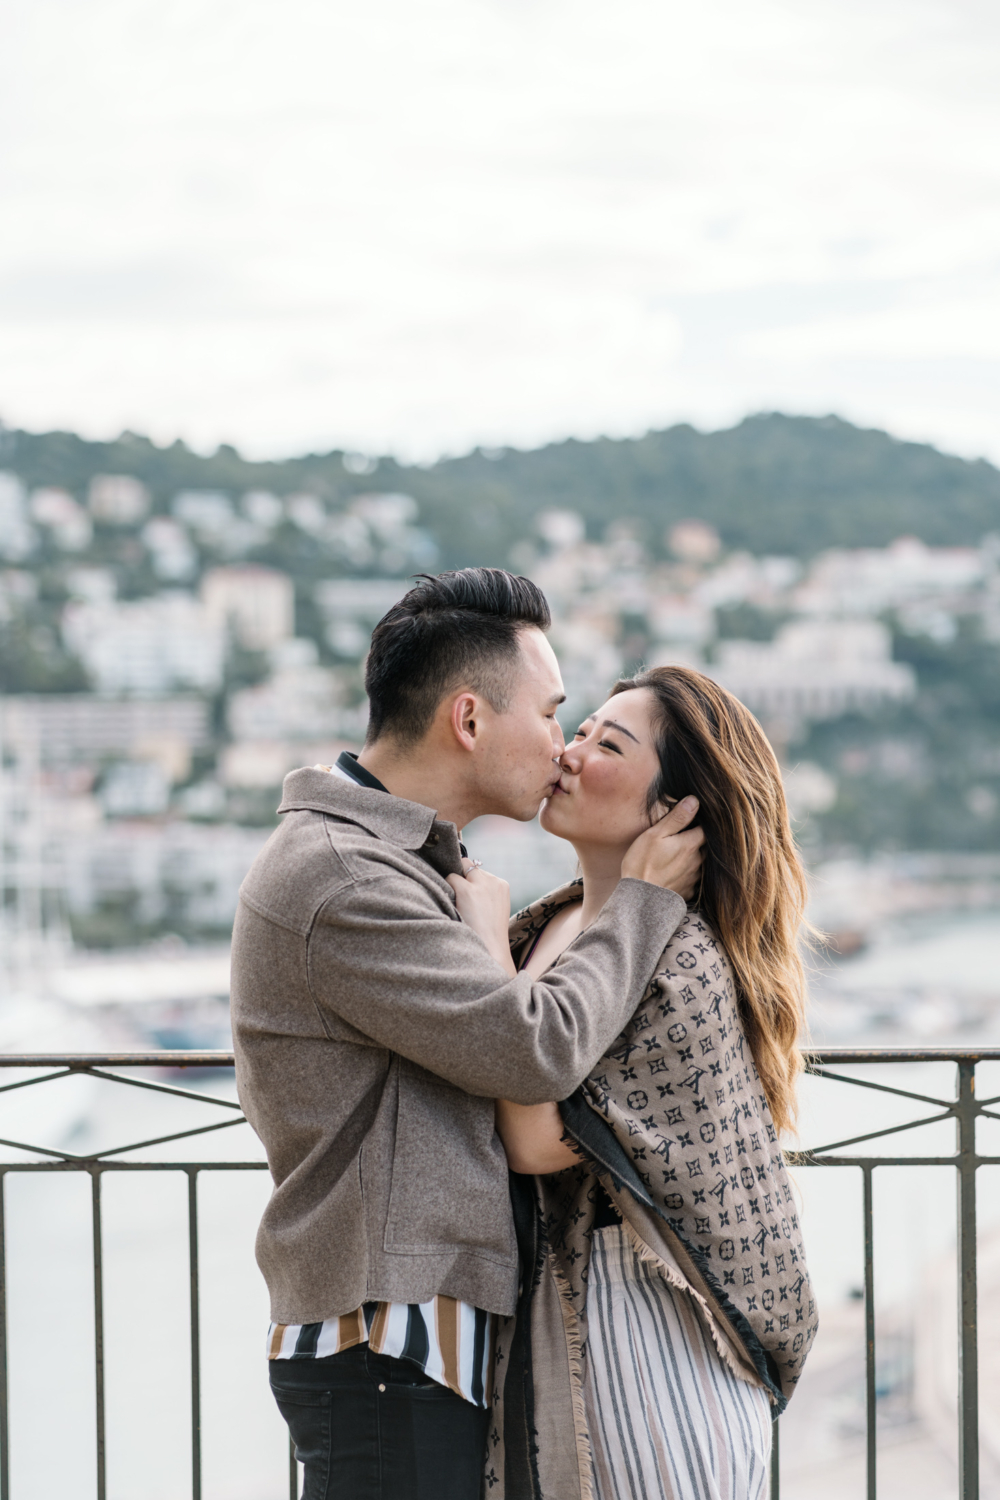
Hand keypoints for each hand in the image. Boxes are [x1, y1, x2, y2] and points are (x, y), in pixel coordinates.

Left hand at [446, 859, 516, 974]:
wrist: (490, 952)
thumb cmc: (488, 936)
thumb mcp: (493, 910)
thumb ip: (484, 893)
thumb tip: (461, 879)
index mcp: (502, 885)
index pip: (479, 872)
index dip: (469, 882)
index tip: (466, 896)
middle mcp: (493, 881)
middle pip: (468, 866)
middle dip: (460, 878)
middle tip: (456, 898)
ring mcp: (480, 884)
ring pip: (457, 872)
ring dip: (452, 885)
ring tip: (455, 906)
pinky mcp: (466, 890)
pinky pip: (448, 879)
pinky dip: (445, 891)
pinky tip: (451, 907)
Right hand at [621, 795, 703, 899]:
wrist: (640, 900)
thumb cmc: (643, 863)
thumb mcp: (655, 834)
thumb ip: (677, 818)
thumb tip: (695, 801)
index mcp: (690, 844)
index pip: (706, 829)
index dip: (701, 822)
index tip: (693, 819)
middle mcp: (697, 861)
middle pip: (705, 846)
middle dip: (698, 839)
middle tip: (684, 835)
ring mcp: (694, 878)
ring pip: (701, 862)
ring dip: (693, 857)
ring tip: (678, 854)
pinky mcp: (688, 891)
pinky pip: (694, 878)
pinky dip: (688, 873)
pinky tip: (676, 872)